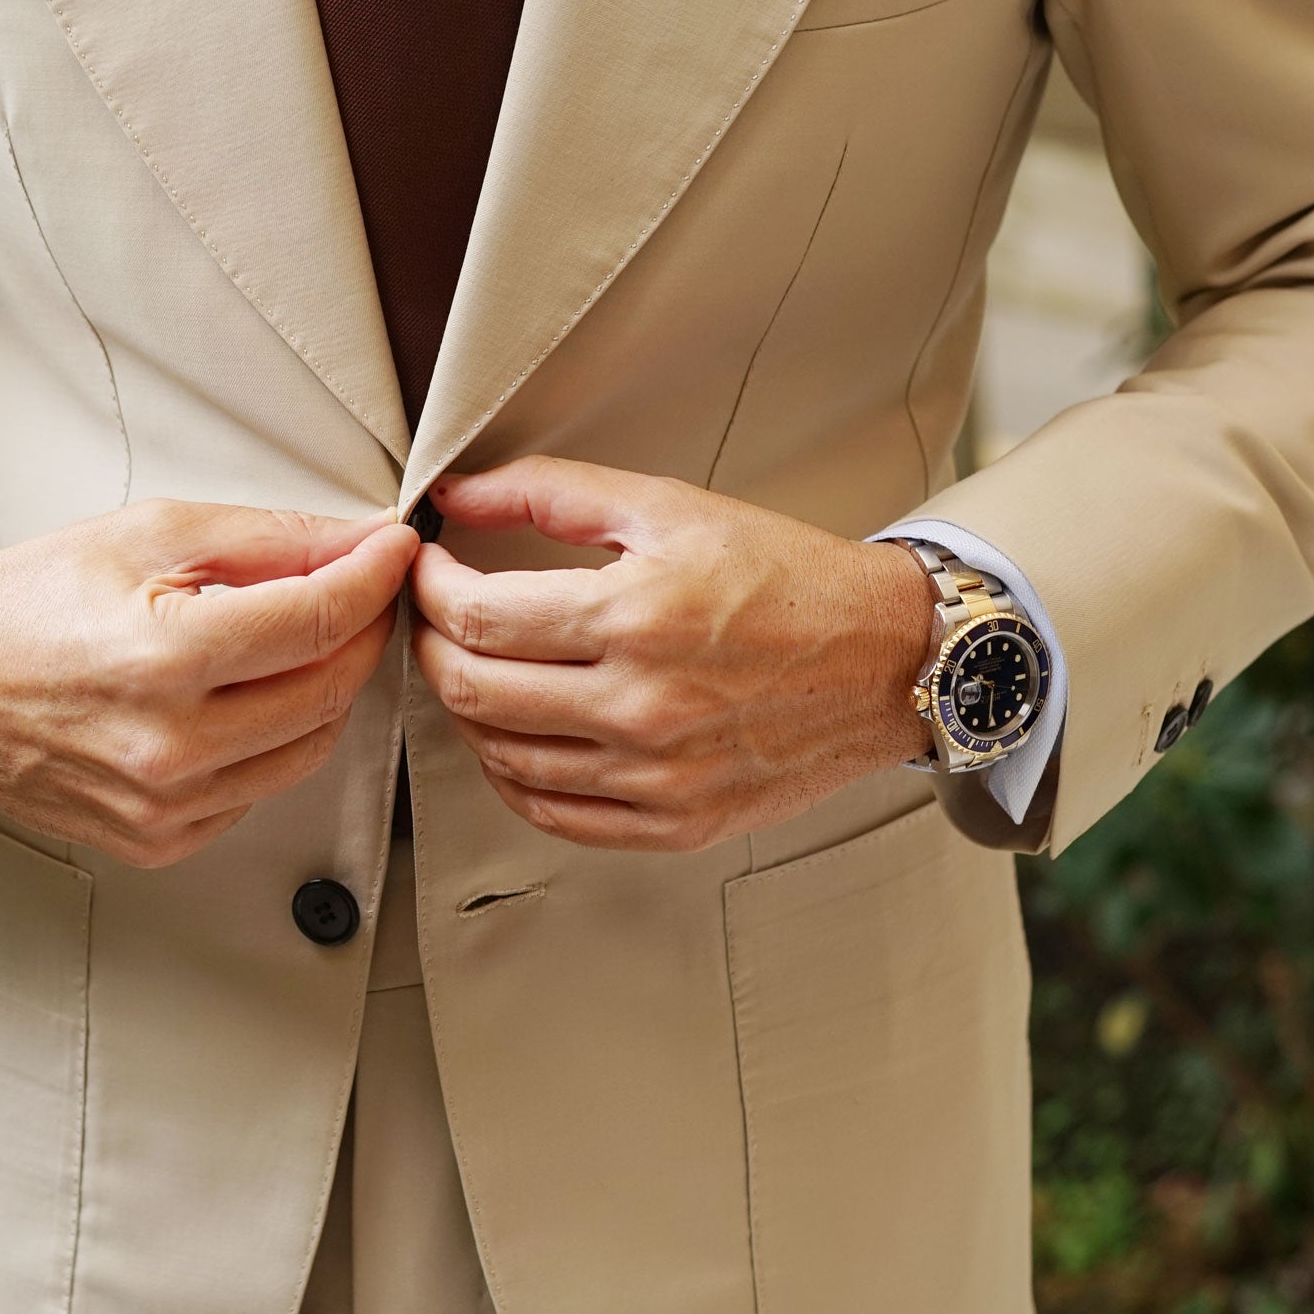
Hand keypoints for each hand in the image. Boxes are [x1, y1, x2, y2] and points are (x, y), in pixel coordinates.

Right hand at [0, 501, 418, 866]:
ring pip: (307, 748)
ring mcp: (164, 806)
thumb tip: (360, 542)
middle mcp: (169, 746)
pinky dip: (271, 742)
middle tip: (360, 589)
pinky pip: (259, 792)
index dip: (375, 577)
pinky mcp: (159, 842)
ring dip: (325, 689)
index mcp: (165, 657)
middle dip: (361, 631)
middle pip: (329, 690)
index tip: (394, 550)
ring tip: (303, 640)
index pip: (319, 621)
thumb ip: (267, 538)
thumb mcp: (148, 534)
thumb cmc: (32, 601)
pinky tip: (242, 701)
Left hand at [410, 456, 934, 850]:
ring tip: (479, 669)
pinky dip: (513, 777)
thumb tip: (458, 494)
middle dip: (433, 646)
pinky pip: (553, 815)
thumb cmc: (788, 579)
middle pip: (473, 690)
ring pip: (502, 757)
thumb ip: (552, 492)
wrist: (886, 659)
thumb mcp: (669, 506)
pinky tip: (517, 738)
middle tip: (439, 618)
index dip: (427, 589)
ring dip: (468, 711)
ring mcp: (657, 774)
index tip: (427, 570)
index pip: (474, 616)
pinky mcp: (675, 821)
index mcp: (636, 616)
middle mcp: (643, 705)